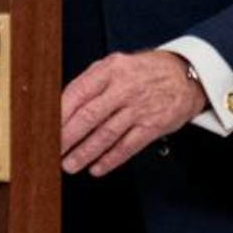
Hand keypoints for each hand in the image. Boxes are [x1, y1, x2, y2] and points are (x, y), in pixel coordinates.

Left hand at [61, 50, 207, 176]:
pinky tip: (96, 168)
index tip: (47, 126)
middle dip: (67, 136)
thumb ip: (91, 81)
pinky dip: (110, 160)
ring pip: (106, 135)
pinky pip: (127, 147)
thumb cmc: (144, 70)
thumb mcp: (116, 64)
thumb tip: (63, 104)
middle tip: (53, 150)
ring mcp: (138, 109)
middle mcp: (123, 88)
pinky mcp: (152, 127)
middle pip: (89, 116)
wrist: (185, 75)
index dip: (60, 112)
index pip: (78, 92)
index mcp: (110, 70)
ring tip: (70, 164)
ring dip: (85, 153)